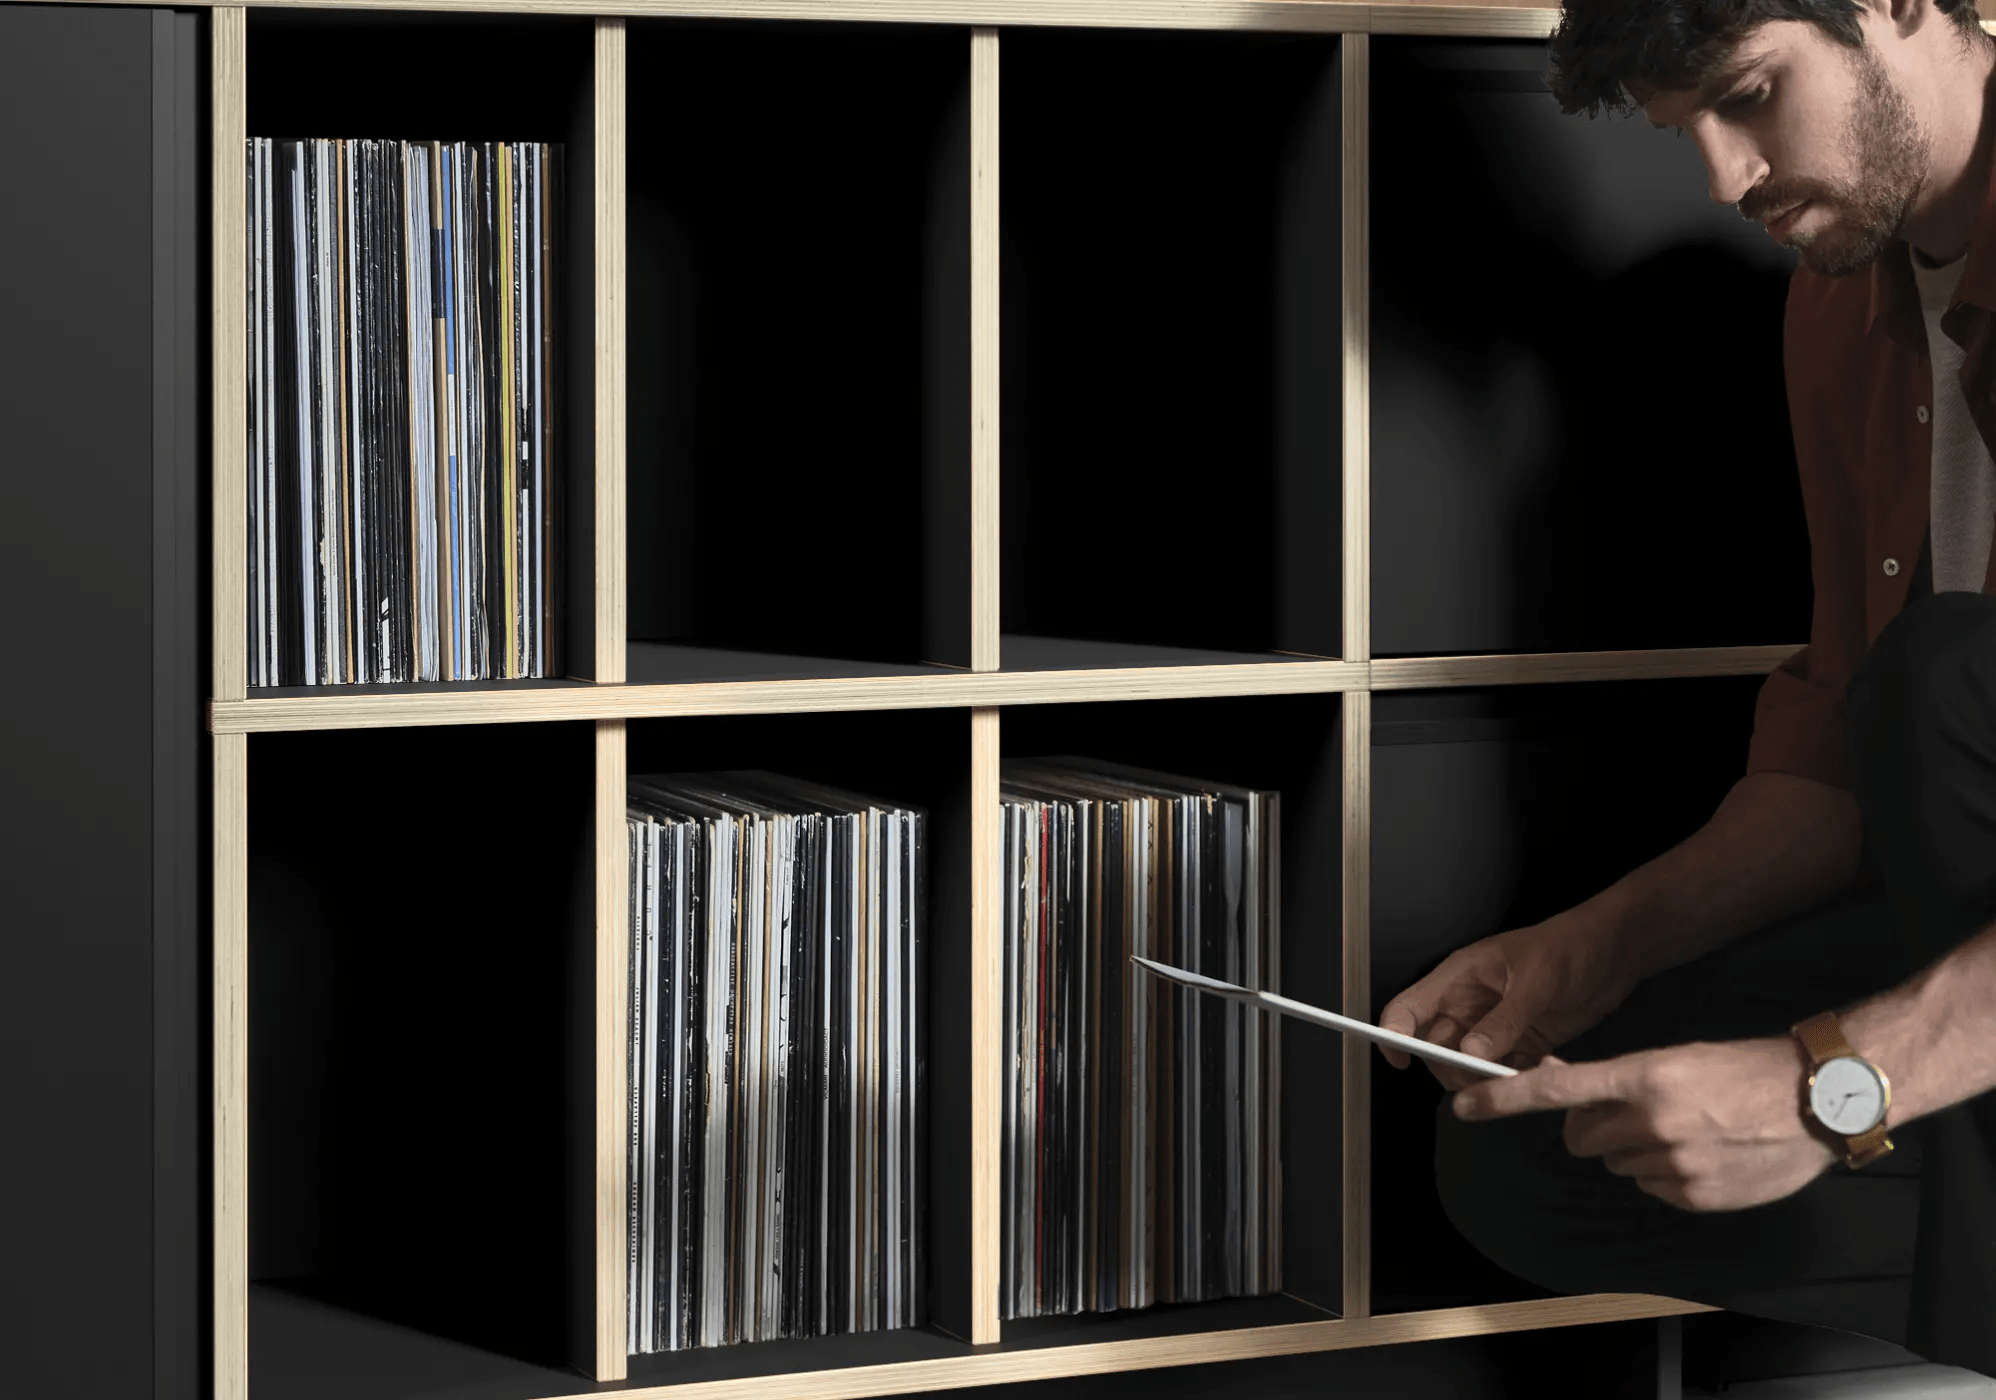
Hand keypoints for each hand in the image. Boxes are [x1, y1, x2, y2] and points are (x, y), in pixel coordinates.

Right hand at [1377, 915, 1635, 1090]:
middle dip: (1453, 1067)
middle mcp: (1469, 1005)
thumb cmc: (1568, 946)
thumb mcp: (1534, 981)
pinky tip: (1542, 1069)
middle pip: (1436, 1047)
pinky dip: (1516, 1081)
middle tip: (1484, 1074)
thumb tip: (1470, 1055)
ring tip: (1520, 1074)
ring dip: (1487, 1079)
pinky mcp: (1521, 1044)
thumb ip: (1503, 1020)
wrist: (1613, 952)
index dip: (1395, 1035)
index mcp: (1459, 978)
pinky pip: (1503, 1072)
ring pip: (1468, 1066)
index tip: (1401, 1062)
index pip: (1408, 1008)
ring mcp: (1494, 1026)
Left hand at [1452, 1038, 1837, 1211]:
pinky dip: (1665, 1173)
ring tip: (1683, 1128)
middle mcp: (1652, 1122)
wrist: (1817, 1101)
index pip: (1554, 1089)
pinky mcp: (1695, 1196)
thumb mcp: (1673, 1058)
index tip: (1463, 1105)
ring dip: (1632, 1149)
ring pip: (1616, 1163)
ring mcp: (1674, 1163)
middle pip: (1580, 1137)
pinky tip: (1702, 1152)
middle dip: (1590, 1127)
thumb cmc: (1743, 1070)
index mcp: (1643, 1077)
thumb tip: (1557, 1082)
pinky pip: (1651, 1187)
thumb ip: (1616, 1079)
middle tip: (1628, 1112)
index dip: (1503, 1098)